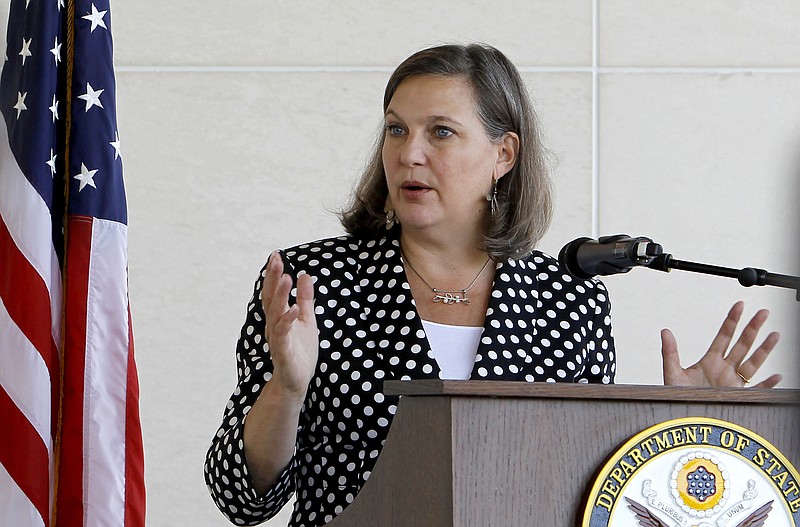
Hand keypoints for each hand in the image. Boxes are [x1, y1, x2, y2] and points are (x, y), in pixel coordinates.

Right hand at [262, 252, 318, 397]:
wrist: (296, 383)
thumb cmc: (300, 352)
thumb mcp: (307, 321)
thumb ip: (306, 299)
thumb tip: (305, 275)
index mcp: (278, 317)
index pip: (274, 292)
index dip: (273, 275)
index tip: (276, 255)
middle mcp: (274, 326)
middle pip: (271, 299)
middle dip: (272, 279)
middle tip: (275, 259)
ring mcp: (278, 339)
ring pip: (276, 314)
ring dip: (280, 296)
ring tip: (285, 278)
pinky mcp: (284, 352)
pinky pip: (283, 334)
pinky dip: (287, 321)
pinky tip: (294, 309)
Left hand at [660, 301, 781, 387]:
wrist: (683, 419)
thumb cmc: (678, 397)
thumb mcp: (672, 373)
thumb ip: (669, 352)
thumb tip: (665, 331)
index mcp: (710, 361)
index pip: (724, 336)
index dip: (732, 320)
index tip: (740, 305)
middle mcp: (725, 369)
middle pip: (742, 344)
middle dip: (753, 328)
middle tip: (763, 312)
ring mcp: (733, 382)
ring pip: (753, 363)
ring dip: (764, 350)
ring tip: (775, 335)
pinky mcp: (738, 397)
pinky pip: (757, 390)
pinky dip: (767, 385)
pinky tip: (776, 376)